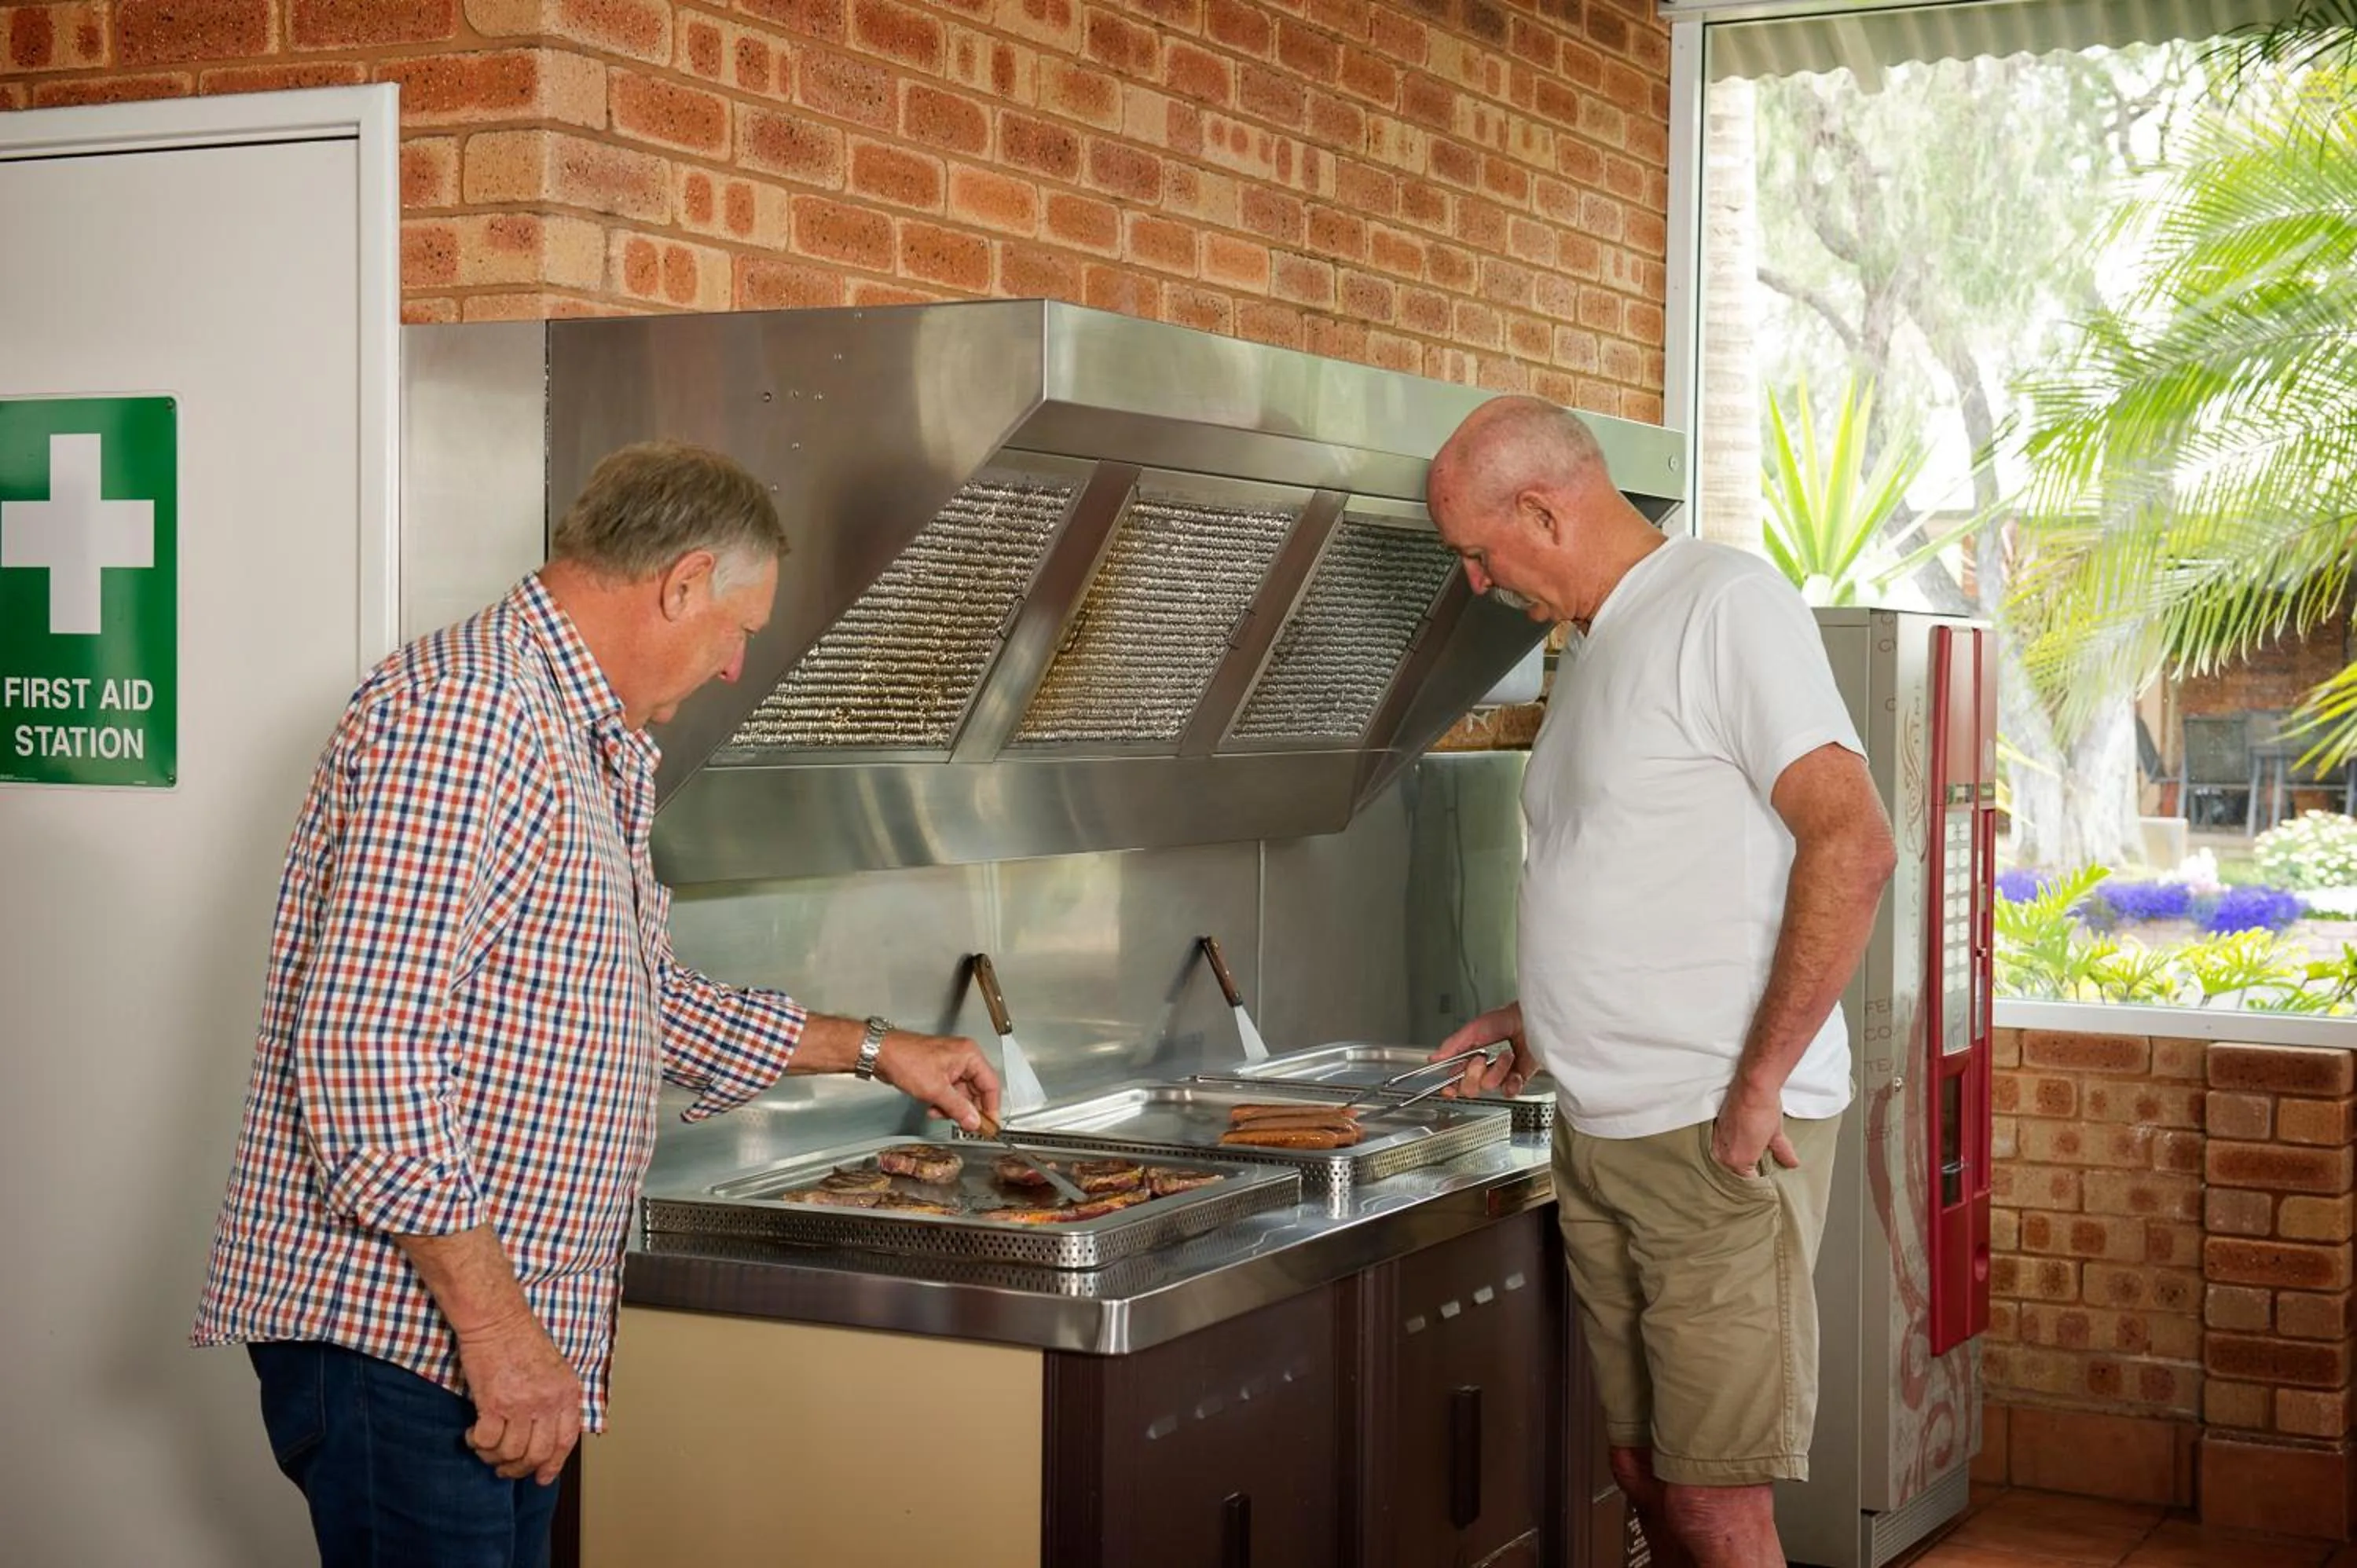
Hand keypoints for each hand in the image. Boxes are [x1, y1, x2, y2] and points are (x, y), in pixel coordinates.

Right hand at [452, 1312, 583, 1484]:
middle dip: (519, 1469)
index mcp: (566, 1391)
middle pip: (538, 1454)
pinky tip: (472, 1435)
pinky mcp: (494, 1402)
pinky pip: (487, 1441)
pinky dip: (477, 1444)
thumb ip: (553, 1400)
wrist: (496, 1318)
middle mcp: (548, 1400)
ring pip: (511, 1453)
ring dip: (494, 1457)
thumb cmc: (520, 1339)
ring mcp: (522, 1402)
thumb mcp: (552, 1369)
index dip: (554, 1464)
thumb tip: (543, 1435)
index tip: (541, 1478)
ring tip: (485, 1448)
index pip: (567, 1440)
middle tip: (504, 1468)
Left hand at [877, 1030, 1000, 1132]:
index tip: (989, 1124)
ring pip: (962, 1094)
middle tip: (965, 1124)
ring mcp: (951, 1064)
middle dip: (967, 1109)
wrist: (881, 1053)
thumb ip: (958, 1108)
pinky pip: (949, 1092)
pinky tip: (932, 1107)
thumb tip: (974, 1121)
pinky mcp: (939, 1071)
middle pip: (977, 1090)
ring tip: (939, 1112)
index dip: (991, 1107)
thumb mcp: (935, 1089)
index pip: (991, 1085)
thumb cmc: (904, 1058)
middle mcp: (963, 1057)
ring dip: (952, 1107)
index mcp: (969, 1055)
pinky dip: (943, 1103)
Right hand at [1432, 1002, 1534, 1098]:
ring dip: (1498, 1069)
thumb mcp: (1474, 1029)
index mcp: (1468, 1058)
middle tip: (1482, 1059)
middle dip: (1473, 1075)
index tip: (1449, 1089)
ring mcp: (1499, 1076)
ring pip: (1489, 1087)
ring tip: (1506, 1054)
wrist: (1529, 1022)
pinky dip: (1512, 1082)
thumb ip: (1453, 1045)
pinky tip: (1515, 1071)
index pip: (1453, 1079)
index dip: (1449, 1088)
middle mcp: (1482, 1070)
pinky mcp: (1516, 1081)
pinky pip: (1509, 1091)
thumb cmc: (1504, 1020)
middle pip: (1468, 1088)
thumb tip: (1434, 1058)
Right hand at [1712, 1082, 1798, 1179]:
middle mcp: (1723, 1154)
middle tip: (1757, 1167)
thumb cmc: (1764, 1110)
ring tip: (1747, 1154)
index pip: (1747, 1180)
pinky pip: (1720, 1146)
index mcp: (1739, 1160)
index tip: (1765, 1179)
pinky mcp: (1714, 1128)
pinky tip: (1737, 1141)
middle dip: (1744, 1171)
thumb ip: (1782, 1152)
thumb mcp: (1776, 1134)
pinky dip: (1728, 1147)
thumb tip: (1791, 1163)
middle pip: (1733, 1172)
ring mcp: (1716, 1141)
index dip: (1758, 1180)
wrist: (1752, 1086)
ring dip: (1734, 1158)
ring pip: (1724, 1159)